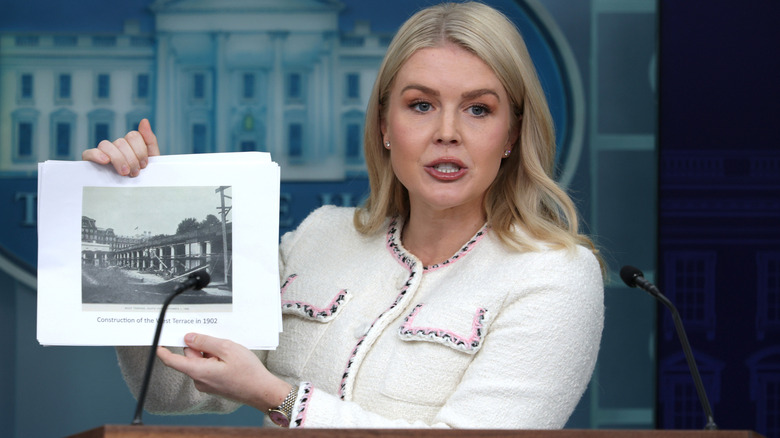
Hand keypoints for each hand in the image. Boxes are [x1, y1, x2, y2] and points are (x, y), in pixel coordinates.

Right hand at [82, 118, 159, 176]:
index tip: (145, 165)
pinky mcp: (90, 162)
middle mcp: (116, 147)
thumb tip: (144, 120)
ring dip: (118, 159)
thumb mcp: (152, 161)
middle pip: (121, 142)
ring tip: (124, 172)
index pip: (133, 136)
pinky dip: (97, 155)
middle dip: (131, 159)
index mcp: (130, 145)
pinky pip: (89, 152)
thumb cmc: (143, 179)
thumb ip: (149, 140)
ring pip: (107, 145)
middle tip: (135, 173)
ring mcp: (103, 154)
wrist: (135, 198)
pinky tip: (105, 161)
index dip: (140, 150)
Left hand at [157, 333, 291, 411]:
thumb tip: (189, 338)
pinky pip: (208, 368)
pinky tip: (230, 360)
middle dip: (200, 346)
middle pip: (190, 357)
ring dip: (211, 353)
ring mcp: (207, 384)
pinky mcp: (214, 385)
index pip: (172, 361)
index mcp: (198, 371)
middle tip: (218, 341)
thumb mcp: (227, 348)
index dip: (164, 351)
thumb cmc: (248, 372)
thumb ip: (205, 342)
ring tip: (229, 353)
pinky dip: (216, 361)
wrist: (261, 391)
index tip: (158, 343)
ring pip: (200, 362)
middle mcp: (199, 380)